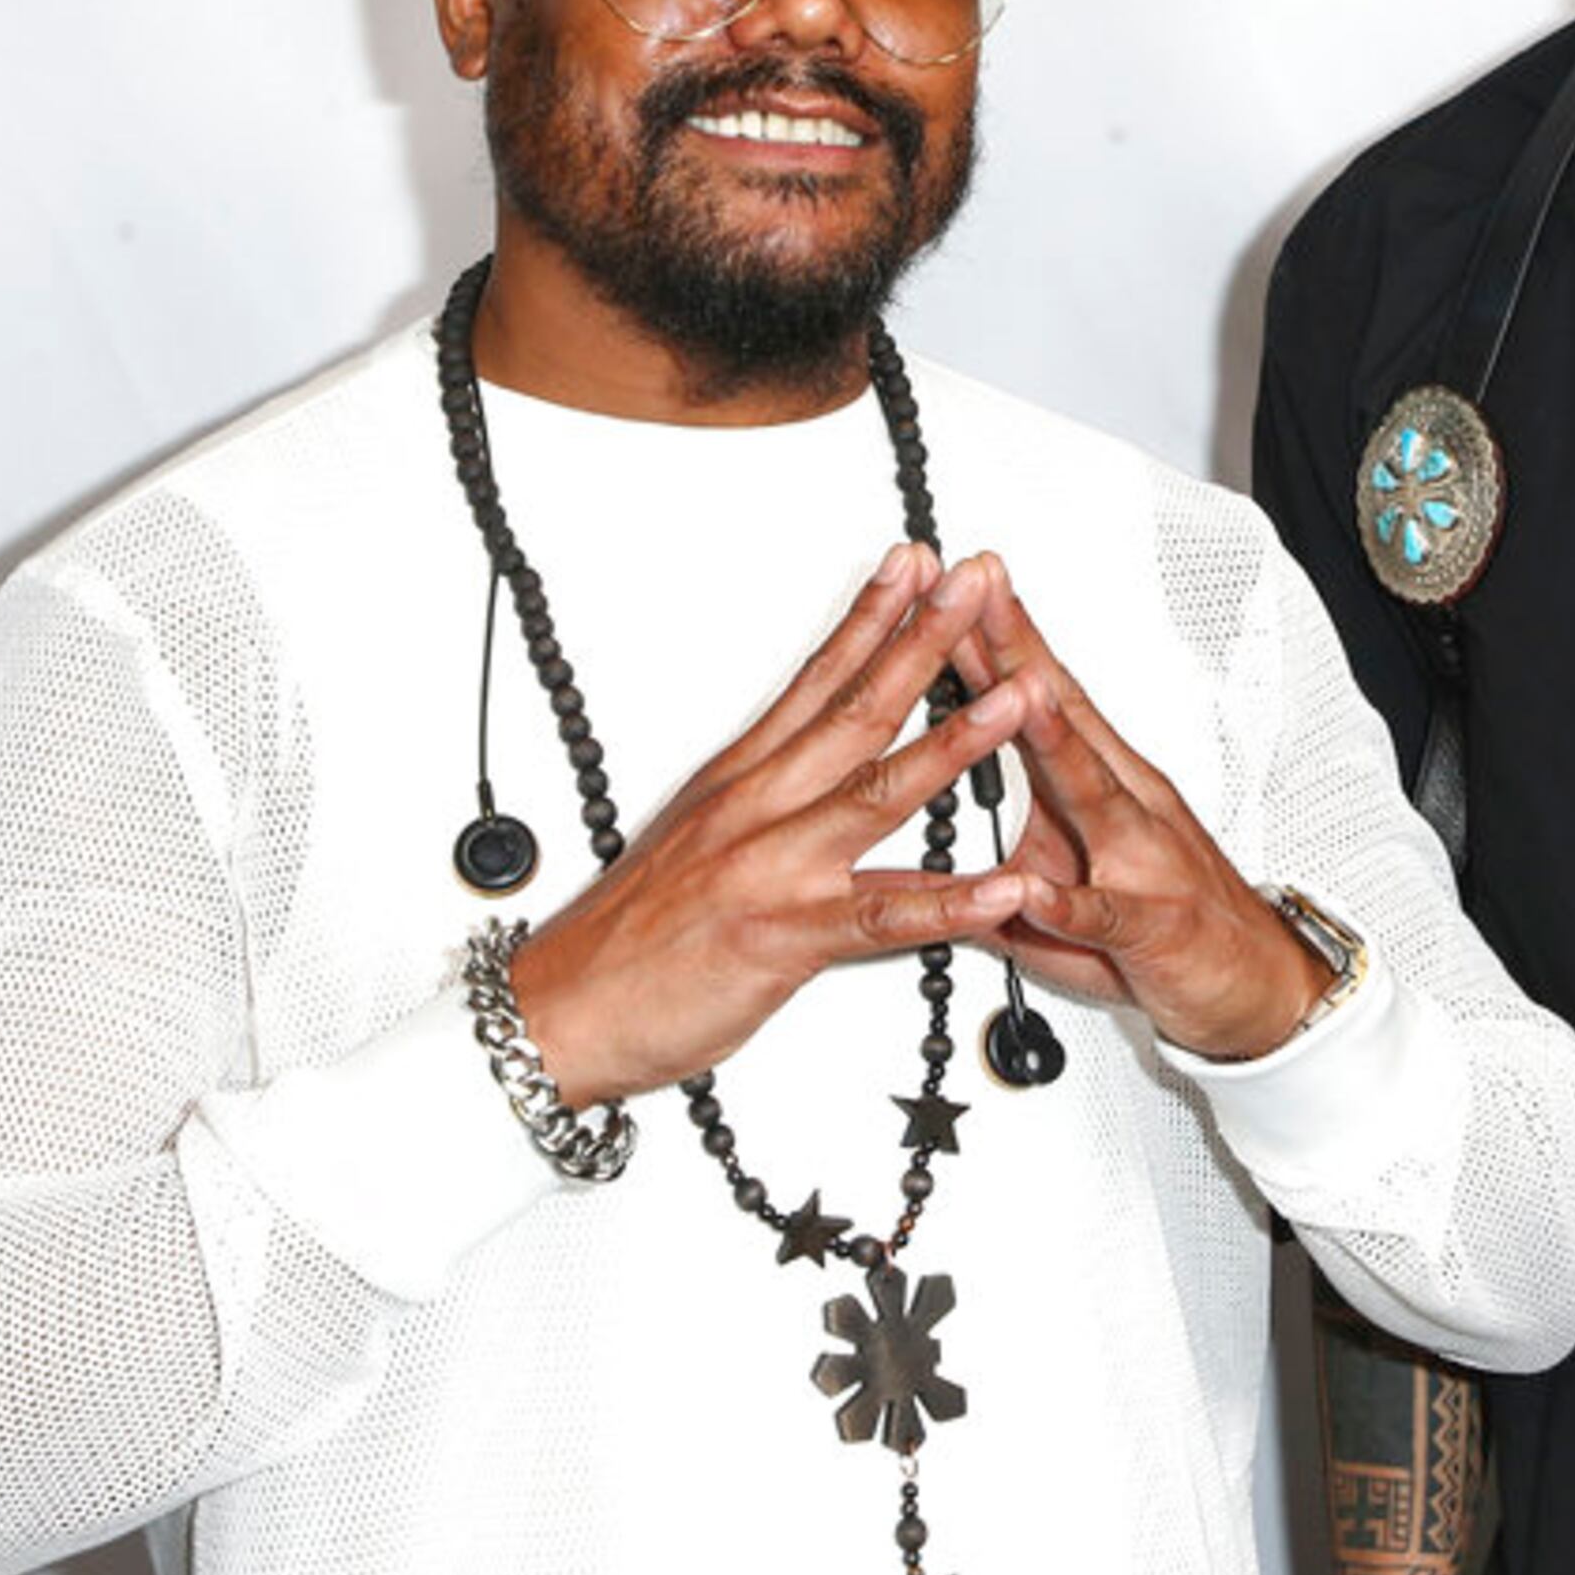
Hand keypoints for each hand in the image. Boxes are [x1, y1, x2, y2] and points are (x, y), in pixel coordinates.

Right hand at [505, 546, 1039, 1104]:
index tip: (917, 562)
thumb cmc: (625, 939)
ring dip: (957, 742)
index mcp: (740, 778)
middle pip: (856, 706)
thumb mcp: (699, 843)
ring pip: (878, 791)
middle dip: (925, 639)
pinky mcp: (785, 937)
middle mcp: (758, 807)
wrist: (557, 1012)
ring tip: (1016, 700)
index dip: (872, 615)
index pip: (819, 677)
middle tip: (977, 582)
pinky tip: (1004, 887)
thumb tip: (821, 774)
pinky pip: (885, 917)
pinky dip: (952, 904)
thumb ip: (770, 804)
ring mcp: (775, 869)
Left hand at [953, 565, 1333, 1060]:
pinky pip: (1102, 913)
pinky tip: (1029, 891)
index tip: (956, 586)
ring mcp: (1142, 858)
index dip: (999, 638)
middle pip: (1064, 715)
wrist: (1258, 985)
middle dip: (1018, 653)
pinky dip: (1065, 902)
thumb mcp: (1068, 887)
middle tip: (979, 593)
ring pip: (1092, 791)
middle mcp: (1125, 803)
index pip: (1042, 694)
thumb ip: (1000, 866)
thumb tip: (935, 855)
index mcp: (1101, 784)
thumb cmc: (1167, 928)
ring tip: (1015, 696)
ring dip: (1052, 741)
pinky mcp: (1150, 925)